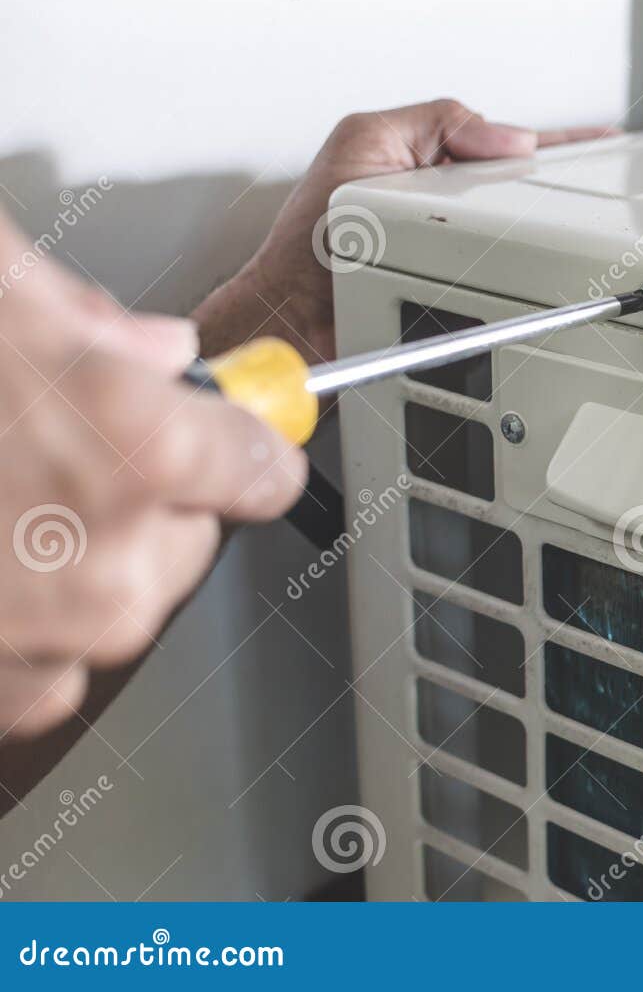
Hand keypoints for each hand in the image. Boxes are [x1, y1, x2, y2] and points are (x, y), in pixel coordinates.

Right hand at [0, 216, 306, 737]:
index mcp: (137, 446)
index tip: (224, 437)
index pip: (263, 467)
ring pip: (118, 610)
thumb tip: (153, 348)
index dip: (235, 442)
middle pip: (189, 542)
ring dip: (76, 567)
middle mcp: (105, 560)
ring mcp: (39, 642)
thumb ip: (87, 323)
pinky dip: (17, 629)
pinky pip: (45, 674)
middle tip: (51, 454)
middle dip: (141, 500)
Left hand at [193, 99, 610, 361]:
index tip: (605, 141)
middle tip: (605, 181)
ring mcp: (461, 253)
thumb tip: (510, 137)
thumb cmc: (310, 236)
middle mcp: (449, 208)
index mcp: (431, 162)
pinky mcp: (468, 296)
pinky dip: (537, 278)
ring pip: (529, 237)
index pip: (507, 143)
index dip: (559, 141)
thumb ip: (436, 121)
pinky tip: (554, 275)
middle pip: (528, 190)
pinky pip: (517, 282)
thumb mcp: (364, 141)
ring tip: (584, 225)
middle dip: (566, 185)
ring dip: (555, 233)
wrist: (294, 313)